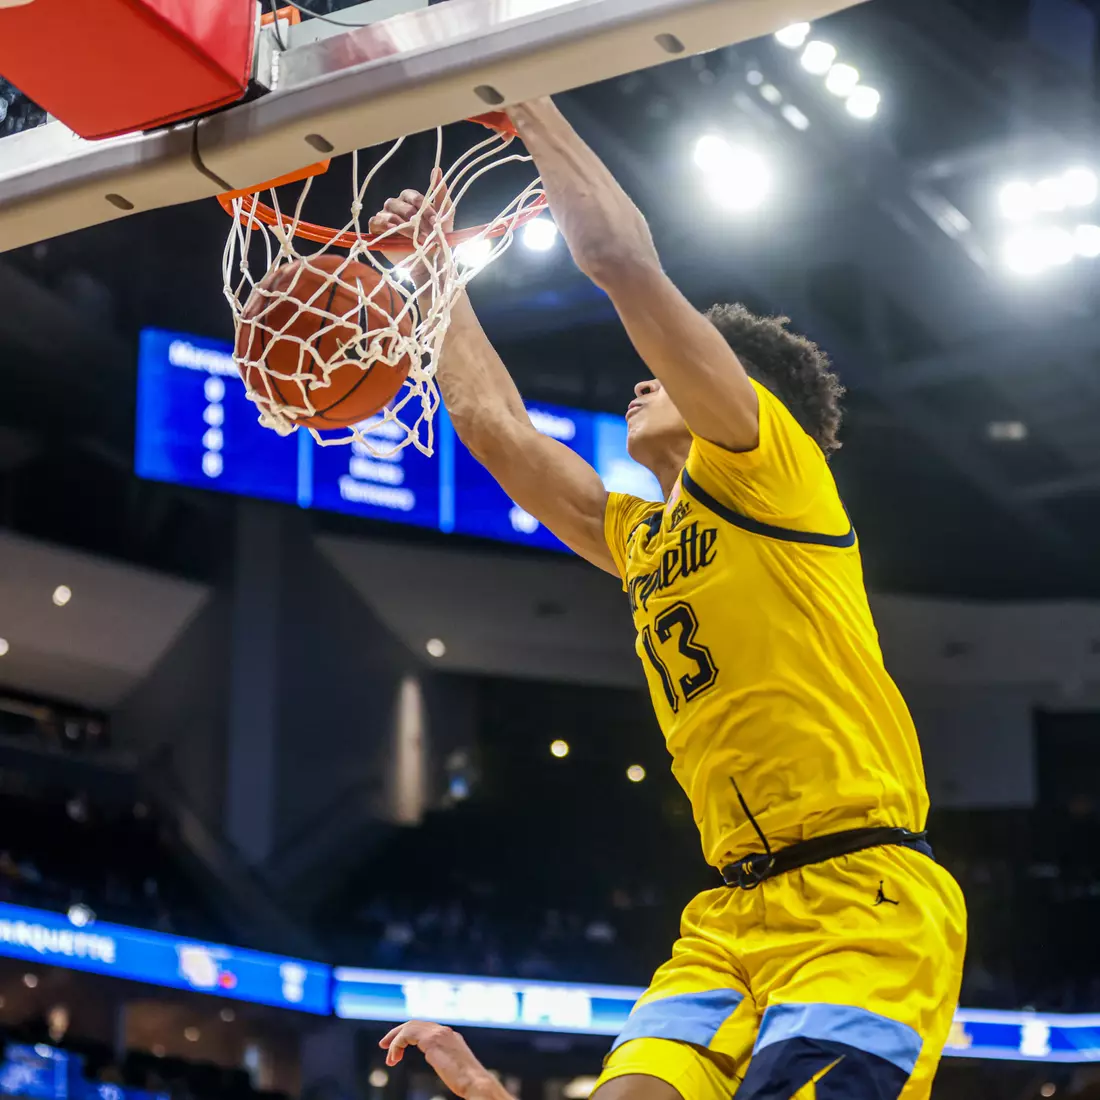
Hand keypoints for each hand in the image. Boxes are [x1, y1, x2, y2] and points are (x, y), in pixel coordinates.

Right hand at [369, 168, 454, 287]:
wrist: (429, 265)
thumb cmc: (436, 241)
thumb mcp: (444, 219)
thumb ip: (441, 196)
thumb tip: (438, 169)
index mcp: (411, 201)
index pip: (412, 196)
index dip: (424, 207)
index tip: (435, 222)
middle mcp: (396, 206)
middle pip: (399, 203)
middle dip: (414, 218)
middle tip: (426, 233)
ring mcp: (386, 217)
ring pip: (389, 211)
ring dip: (403, 224)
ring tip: (414, 237)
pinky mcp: (378, 231)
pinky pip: (376, 221)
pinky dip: (384, 224)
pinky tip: (394, 230)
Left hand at [379, 1022, 501, 1099]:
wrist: (476, 1082)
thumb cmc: (468, 1082)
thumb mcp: (454, 1067)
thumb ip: (444, 1058)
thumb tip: (438, 1060)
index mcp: (450, 1036)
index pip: (424, 1028)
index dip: (408, 1035)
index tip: (397, 1049)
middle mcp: (444, 1031)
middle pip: (415, 1023)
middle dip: (397, 1033)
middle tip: (384, 1046)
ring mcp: (439, 1033)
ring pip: (409, 1027)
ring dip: (395, 1040)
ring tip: (389, 1058)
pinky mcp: (432, 1041)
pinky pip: (407, 1034)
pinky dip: (397, 1044)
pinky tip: (394, 1057)